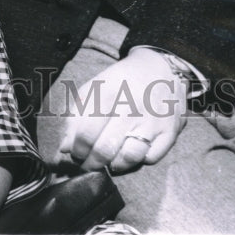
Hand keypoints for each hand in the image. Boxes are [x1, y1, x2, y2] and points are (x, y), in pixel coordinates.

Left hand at [53, 49, 186, 173]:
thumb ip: (76, 116)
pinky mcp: (170, 131)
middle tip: (87, 164)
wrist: (161, 68)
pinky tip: (128, 154)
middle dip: (91, 163)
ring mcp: (152, 121)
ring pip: (129, 158)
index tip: (74, 154)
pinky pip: (150, 158)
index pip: (87, 133)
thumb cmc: (121, 81)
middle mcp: (131, 107)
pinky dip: (137, 161)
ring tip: (107, 162)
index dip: (77, 150)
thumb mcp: (94, 88)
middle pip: (105, 149)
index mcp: (108, 93)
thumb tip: (65, 147)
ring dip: (113, 165)